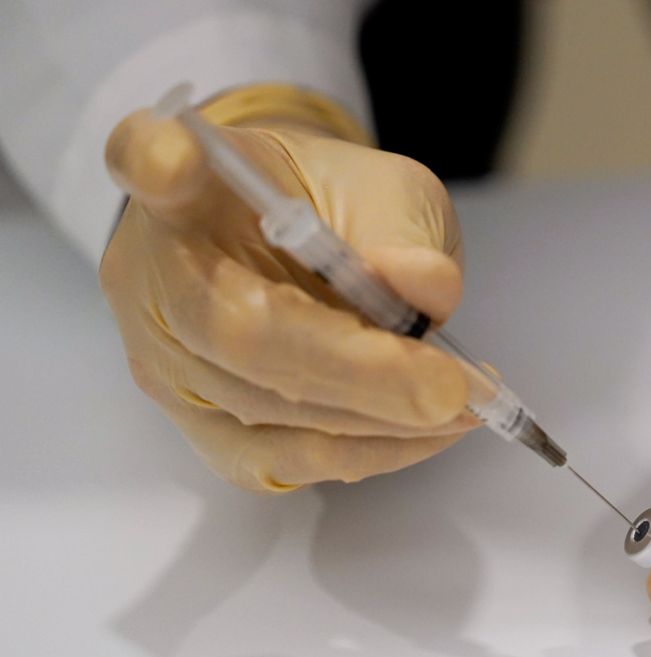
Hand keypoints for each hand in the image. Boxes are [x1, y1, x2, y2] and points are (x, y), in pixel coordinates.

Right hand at [100, 94, 476, 491]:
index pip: (144, 160)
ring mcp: (164, 359)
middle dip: (356, 369)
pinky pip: (274, 461)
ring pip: (258, 410)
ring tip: (462, 407)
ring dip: (375, 420)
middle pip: (232, 329)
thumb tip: (423, 286)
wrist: (304, 252)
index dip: (152, 163)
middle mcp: (150, 272)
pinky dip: (363, 452)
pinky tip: (424, 432)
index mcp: (188, 185)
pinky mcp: (200, 427)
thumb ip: (402, 228)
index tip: (171, 157)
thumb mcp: (386, 191)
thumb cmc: (336, 212)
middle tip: (451, 386)